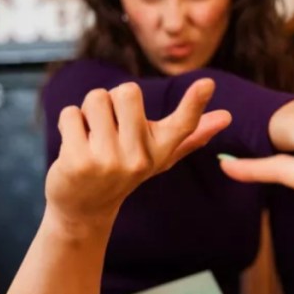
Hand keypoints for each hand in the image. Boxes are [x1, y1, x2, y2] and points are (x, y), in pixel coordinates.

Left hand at [46, 80, 231, 228]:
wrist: (85, 210)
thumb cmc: (124, 171)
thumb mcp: (157, 155)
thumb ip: (189, 134)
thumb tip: (226, 117)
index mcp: (160, 151)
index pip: (183, 125)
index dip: (195, 103)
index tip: (207, 83)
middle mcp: (138, 158)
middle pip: (127, 91)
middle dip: (111, 100)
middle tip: (107, 127)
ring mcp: (108, 161)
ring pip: (96, 98)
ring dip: (87, 112)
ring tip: (89, 137)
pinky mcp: (78, 161)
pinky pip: (71, 113)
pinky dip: (67, 123)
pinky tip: (74, 145)